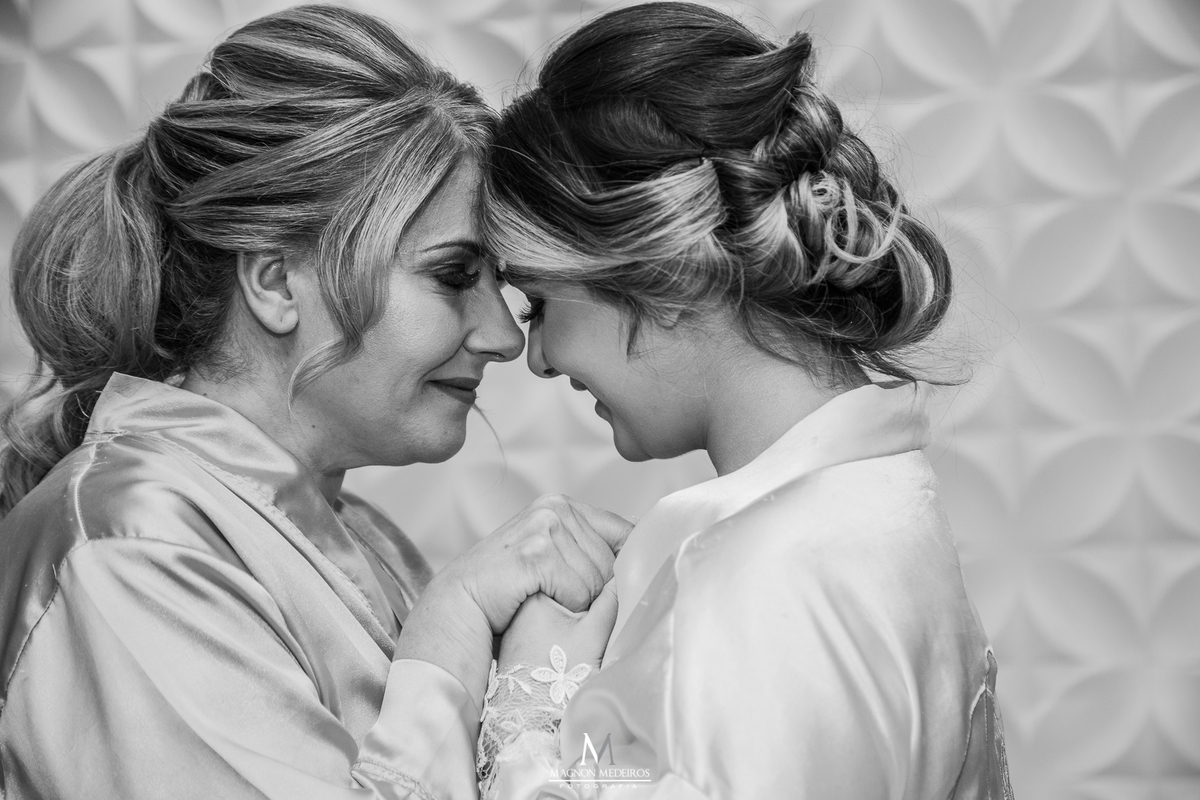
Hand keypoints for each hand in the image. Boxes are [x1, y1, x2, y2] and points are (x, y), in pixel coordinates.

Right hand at [396, 495, 631, 705]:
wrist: (461, 604)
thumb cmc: (507, 587)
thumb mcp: (551, 555)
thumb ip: (588, 545)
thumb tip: (640, 535)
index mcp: (562, 504)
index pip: (623, 532)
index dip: (625, 564)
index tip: (617, 585)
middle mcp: (555, 508)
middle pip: (612, 562)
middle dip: (595, 590)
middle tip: (560, 598)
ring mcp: (545, 527)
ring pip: (598, 580)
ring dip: (578, 602)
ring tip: (547, 600)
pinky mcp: (537, 552)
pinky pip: (580, 591)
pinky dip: (565, 607)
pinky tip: (538, 602)